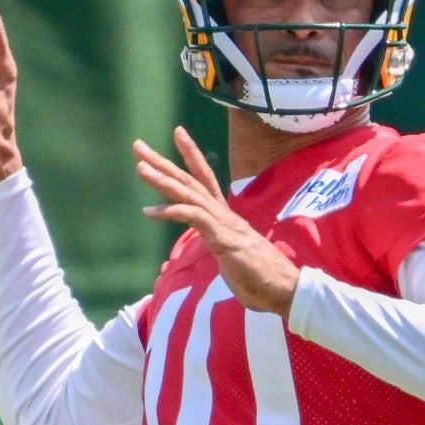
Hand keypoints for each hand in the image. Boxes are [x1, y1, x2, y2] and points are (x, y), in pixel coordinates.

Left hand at [134, 126, 299, 316]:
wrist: (286, 290)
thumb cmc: (261, 279)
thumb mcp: (234, 260)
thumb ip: (223, 251)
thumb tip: (220, 255)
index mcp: (225, 217)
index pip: (204, 180)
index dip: (191, 156)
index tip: (177, 134)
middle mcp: (224, 214)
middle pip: (190, 180)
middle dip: (163, 162)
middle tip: (138, 145)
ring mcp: (224, 224)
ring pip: (190, 194)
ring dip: (163, 179)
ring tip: (140, 166)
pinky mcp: (224, 238)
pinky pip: (195, 218)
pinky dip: (172, 211)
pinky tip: (150, 211)